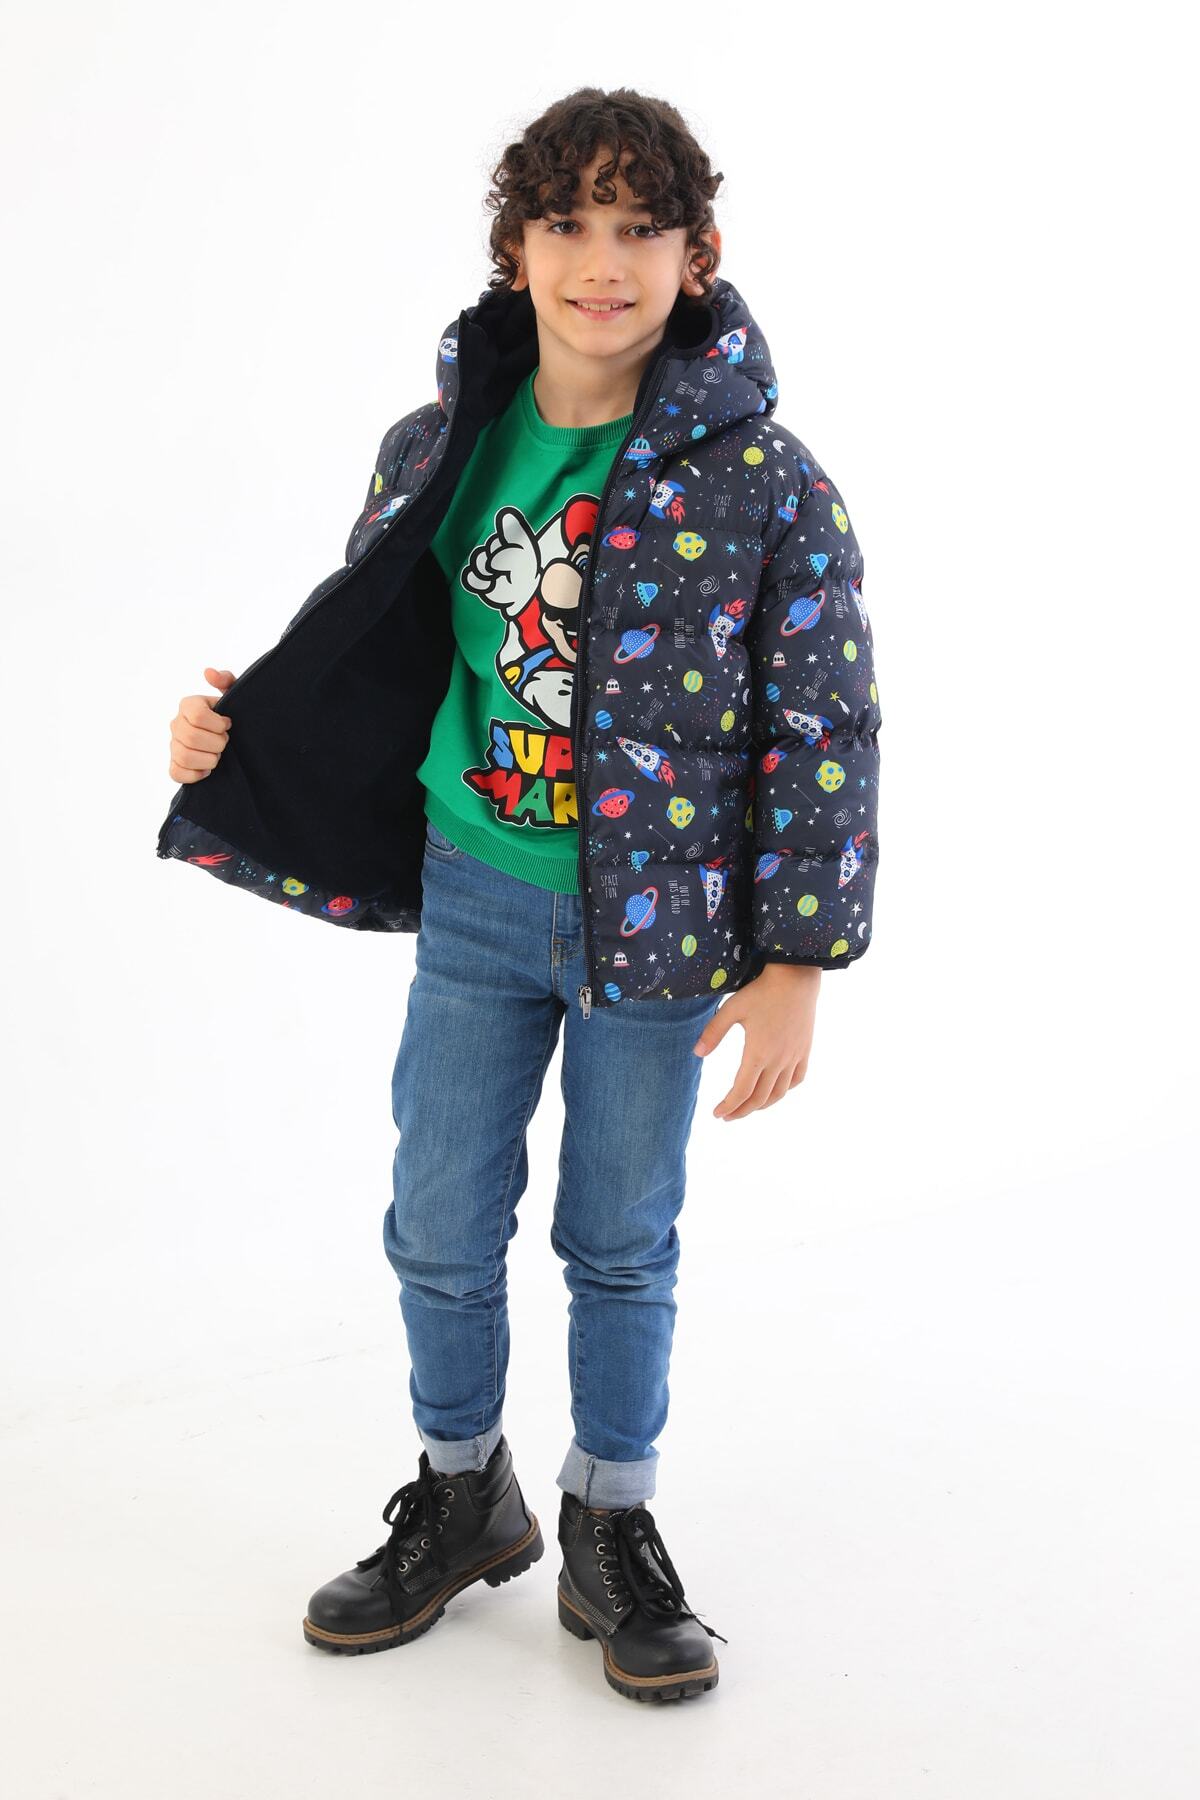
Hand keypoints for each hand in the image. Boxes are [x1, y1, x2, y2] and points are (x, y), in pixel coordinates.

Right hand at [168, 666, 234, 782]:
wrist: (236, 740)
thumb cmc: (234, 716)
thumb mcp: (235, 696)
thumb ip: (226, 680)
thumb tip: (208, 672)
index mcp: (188, 704)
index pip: (197, 715)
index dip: (217, 724)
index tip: (228, 725)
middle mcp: (176, 723)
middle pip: (191, 737)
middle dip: (216, 743)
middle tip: (225, 742)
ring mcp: (173, 745)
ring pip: (185, 756)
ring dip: (209, 759)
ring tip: (218, 755)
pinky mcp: (174, 765)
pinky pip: (176, 773)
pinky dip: (196, 774)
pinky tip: (208, 769)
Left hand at [693, 963, 820, 1119]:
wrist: (796, 979)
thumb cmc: (761, 992)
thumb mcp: (731, 1009)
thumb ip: (713, 1033)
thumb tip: (697, 1054)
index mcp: (758, 1053)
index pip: (741, 1092)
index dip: (729, 1106)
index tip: (717, 1114)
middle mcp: (778, 1060)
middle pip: (759, 1098)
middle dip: (742, 1111)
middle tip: (728, 1116)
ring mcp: (794, 1057)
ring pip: (779, 1093)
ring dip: (762, 1105)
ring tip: (748, 1107)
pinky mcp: (804, 1050)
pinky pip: (797, 1079)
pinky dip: (784, 1090)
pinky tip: (775, 1090)